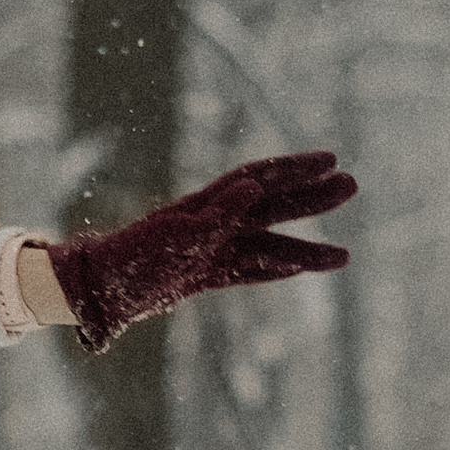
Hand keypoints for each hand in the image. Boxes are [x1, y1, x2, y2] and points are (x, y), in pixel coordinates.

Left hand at [46, 151, 355, 355]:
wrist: (96, 290)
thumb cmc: (130, 260)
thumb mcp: (173, 236)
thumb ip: (215, 216)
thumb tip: (253, 187)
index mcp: (206, 207)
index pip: (259, 179)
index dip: (294, 169)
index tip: (330, 159)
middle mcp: (213, 225)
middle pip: (272, 207)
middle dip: (312, 199)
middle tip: (353, 185)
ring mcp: (211, 251)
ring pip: (269, 246)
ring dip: (306, 249)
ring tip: (346, 257)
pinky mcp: (203, 276)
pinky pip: (249, 273)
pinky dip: (277, 270)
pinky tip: (301, 271)